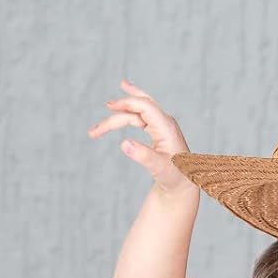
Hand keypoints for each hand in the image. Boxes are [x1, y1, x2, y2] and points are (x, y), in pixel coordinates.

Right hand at [87, 78, 196, 198]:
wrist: (183, 183)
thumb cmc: (174, 176)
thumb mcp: (159, 168)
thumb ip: (143, 156)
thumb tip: (123, 144)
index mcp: (166, 126)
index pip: (144, 106)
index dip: (127, 102)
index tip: (109, 107)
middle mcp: (163, 121)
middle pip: (136, 109)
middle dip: (115, 117)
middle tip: (94, 131)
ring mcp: (160, 124)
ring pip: (136, 112)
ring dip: (118, 116)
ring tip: (103, 115)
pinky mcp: (157, 128)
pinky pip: (141, 112)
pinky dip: (129, 107)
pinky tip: (123, 94)